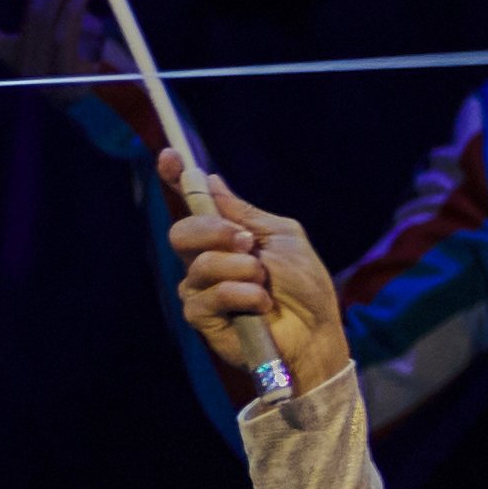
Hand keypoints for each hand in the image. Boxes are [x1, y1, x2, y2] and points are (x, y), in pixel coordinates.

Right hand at [166, 149, 350, 390]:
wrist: (317, 331)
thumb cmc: (305, 287)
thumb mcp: (283, 238)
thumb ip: (245, 213)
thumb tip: (210, 180)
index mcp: (227, 236)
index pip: (193, 204)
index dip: (176, 179)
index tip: (170, 157)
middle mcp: (209, 260)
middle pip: (181, 232)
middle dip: (214, 232)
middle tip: (247, 243)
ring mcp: (203, 290)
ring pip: (199, 266)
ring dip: (241, 270)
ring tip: (265, 283)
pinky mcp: (204, 320)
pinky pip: (206, 298)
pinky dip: (241, 296)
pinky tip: (262, 305)